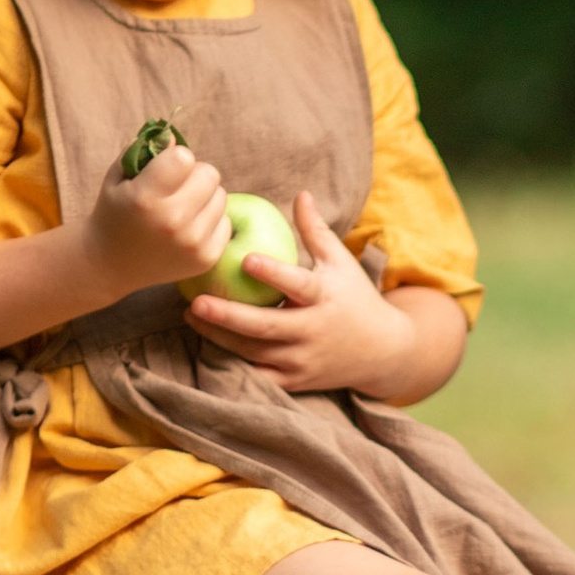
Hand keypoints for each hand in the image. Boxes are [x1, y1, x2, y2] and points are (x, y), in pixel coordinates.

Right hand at [87, 136, 229, 299]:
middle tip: (174, 189)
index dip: (174, 159)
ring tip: (179, 209)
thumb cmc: (115, 211)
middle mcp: (172, 222)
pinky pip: (225, 221)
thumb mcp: (119, 176)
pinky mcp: (207, 258)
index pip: (185, 157)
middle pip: (210, 174)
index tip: (162, 171)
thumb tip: (175, 139)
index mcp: (146, 198)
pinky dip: (209, 220)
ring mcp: (192, 243)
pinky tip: (187, 228)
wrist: (111, 263)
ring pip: (221, 196)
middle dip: (194, 175)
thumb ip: (145, 150)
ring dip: (203, 197)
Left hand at [189, 190, 420, 395]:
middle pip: (265, 326)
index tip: (246, 259)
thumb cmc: (356, 298)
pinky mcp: (295, 381)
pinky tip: (208, 344)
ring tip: (192, 316)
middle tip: (196, 301)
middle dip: (229, 316)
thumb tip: (300, 193)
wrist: (382, 352)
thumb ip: (316, 231)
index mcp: (325, 298)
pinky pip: (258, 374)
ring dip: (220, 336)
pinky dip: (233, 363)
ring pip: (255, 352)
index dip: (272, 274)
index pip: (297, 285)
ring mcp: (303, 360)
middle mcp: (313, 332)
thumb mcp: (341, 263)